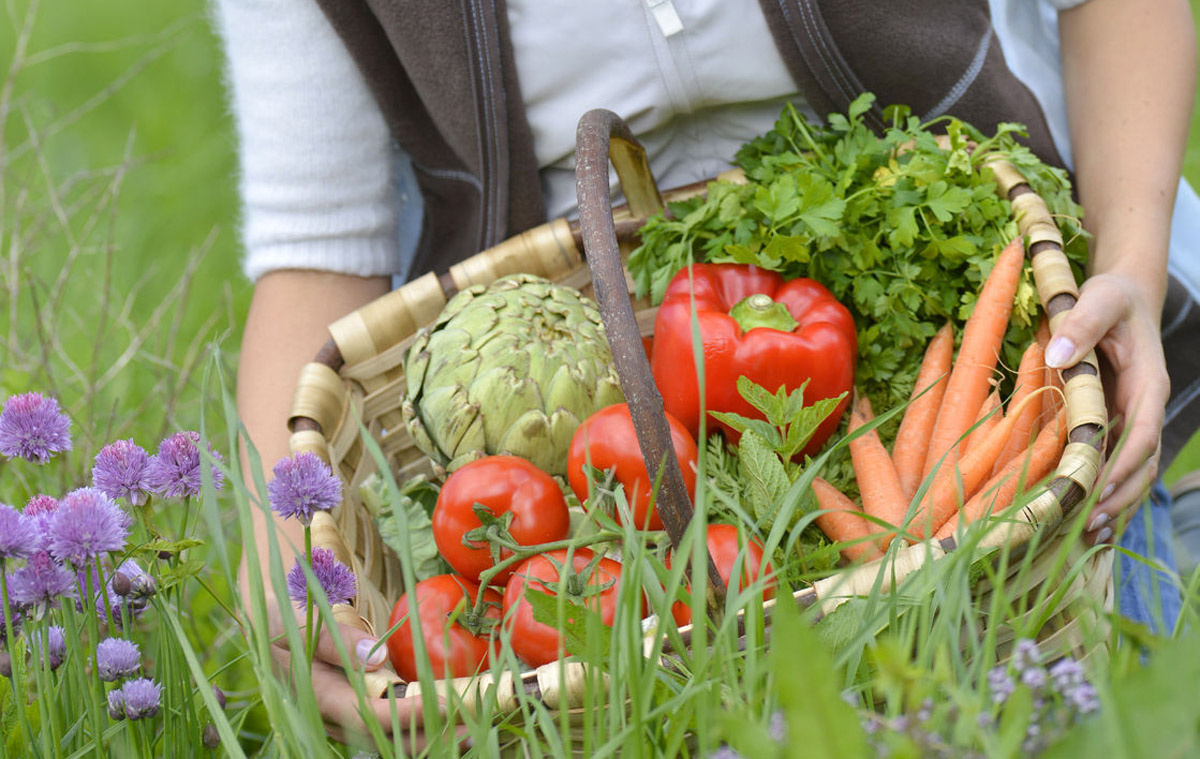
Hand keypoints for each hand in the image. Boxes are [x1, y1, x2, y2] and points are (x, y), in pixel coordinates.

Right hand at [263, 592, 458, 749]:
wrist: (266, 630)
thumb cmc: (285, 620)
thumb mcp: (302, 622)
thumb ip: (338, 641)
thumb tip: (378, 656)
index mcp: (320, 694)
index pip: (370, 714)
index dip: (408, 715)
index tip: (444, 705)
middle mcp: (334, 715)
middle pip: (386, 739)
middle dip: (429, 737)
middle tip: (472, 730)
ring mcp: (344, 718)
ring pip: (389, 742)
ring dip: (429, 740)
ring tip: (471, 734)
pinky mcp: (354, 713)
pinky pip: (388, 731)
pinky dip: (418, 730)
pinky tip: (447, 723)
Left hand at [1044, 272, 1168, 545]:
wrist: (1121, 297)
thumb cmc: (1110, 296)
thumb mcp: (1098, 298)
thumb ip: (1082, 323)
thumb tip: (1058, 355)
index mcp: (1148, 384)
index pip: (1142, 434)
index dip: (1123, 465)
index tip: (1099, 490)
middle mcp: (1144, 407)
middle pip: (1142, 464)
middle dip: (1119, 496)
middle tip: (1087, 526)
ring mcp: (1131, 418)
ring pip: (1132, 471)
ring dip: (1113, 501)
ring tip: (1086, 535)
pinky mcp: (1114, 423)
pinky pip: (1114, 462)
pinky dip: (1102, 489)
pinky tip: (1081, 516)